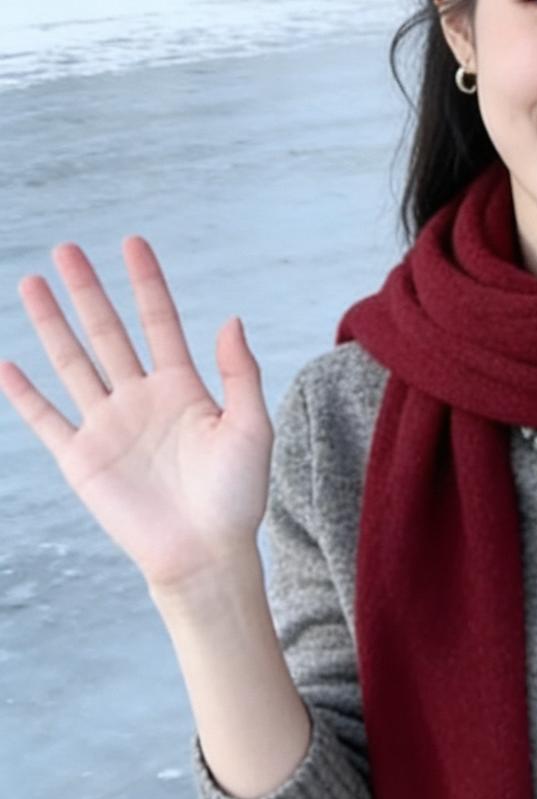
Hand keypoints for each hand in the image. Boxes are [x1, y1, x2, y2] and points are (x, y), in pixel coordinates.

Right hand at [0, 236, 271, 595]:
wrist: (204, 554)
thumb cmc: (235, 498)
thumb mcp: (250, 429)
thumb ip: (240, 374)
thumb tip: (230, 318)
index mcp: (183, 388)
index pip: (159, 322)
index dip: (146, 283)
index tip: (133, 243)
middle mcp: (140, 399)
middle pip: (108, 332)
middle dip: (87, 291)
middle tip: (66, 248)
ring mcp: (108, 426)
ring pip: (72, 362)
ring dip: (52, 324)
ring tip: (32, 284)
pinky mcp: (82, 458)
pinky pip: (45, 419)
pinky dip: (22, 394)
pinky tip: (5, 365)